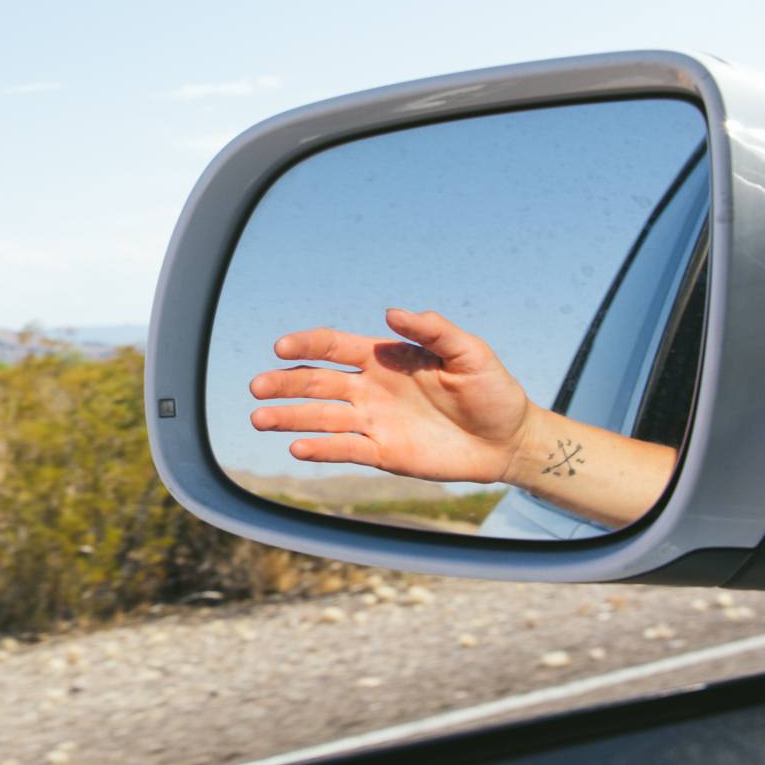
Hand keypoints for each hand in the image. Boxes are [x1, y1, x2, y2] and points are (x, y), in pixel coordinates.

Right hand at [249, 308, 535, 483]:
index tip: (281, 347)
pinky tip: (296, 448)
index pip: (334, 347)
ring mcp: (373, 422)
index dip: (307, 345)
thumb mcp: (470, 352)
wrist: (507, 439)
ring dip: (289, 418)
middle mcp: (370, 388)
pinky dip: (320, 449)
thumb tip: (391, 311)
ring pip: (321, 418)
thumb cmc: (491, 389)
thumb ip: (433, 330)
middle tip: (256, 387)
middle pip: (317, 383)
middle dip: (285, 384)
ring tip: (258, 419)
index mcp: (384, 358)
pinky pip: (344, 449)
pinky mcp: (383, 452)